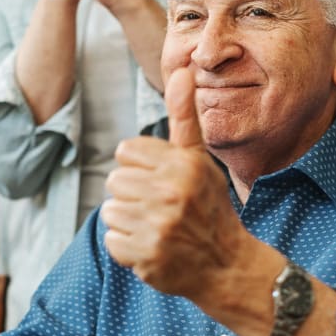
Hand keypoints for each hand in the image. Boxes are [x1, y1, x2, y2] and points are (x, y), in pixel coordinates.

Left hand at [102, 68, 248, 298]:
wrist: (226, 265)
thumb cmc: (207, 205)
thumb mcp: (198, 158)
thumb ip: (184, 116)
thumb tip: (182, 70)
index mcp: (183, 164)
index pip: (126, 151)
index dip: (141, 167)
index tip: (162, 181)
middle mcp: (172, 192)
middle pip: (114, 180)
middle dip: (132, 194)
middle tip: (161, 208)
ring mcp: (158, 226)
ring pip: (110, 210)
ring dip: (128, 221)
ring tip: (157, 227)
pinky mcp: (146, 256)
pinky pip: (112, 240)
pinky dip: (128, 247)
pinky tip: (153, 247)